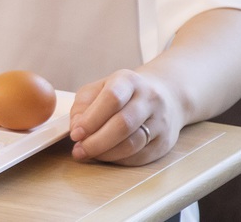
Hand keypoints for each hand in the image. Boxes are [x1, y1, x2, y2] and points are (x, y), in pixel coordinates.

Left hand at [68, 68, 183, 164]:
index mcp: (129, 81)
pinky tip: (106, 156)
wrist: (165, 95)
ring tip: (88, 154)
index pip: (112, 99)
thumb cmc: (123, 93)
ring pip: (133, 144)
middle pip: (123, 125)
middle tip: (79, 150)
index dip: (91, 119)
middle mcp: (149, 99)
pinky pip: (140, 156)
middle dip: (96, 142)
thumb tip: (77, 129)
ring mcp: (160, 121)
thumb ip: (83, 105)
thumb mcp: (99, 88)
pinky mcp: (165, 141)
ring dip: (106, 153)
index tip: (76, 133)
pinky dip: (119, 159)